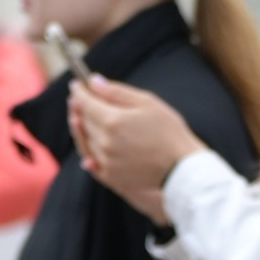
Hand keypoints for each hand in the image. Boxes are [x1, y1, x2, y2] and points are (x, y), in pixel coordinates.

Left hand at [68, 77, 204, 224]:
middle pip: (83, 120)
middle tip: (77, 98)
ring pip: (85, 140)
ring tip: (78, 117)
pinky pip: (91, 162)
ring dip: (80, 127)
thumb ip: (117, 92)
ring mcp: (105, 162)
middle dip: (78, 107)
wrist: (183, 170)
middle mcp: (104, 142)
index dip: (79, 91)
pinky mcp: (110, 177)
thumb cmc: (170, 132)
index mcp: (112, 121)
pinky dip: (87, 151)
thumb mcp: (148, 103)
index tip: (76, 84)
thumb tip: (93, 82)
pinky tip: (87, 144)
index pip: (85, 102)